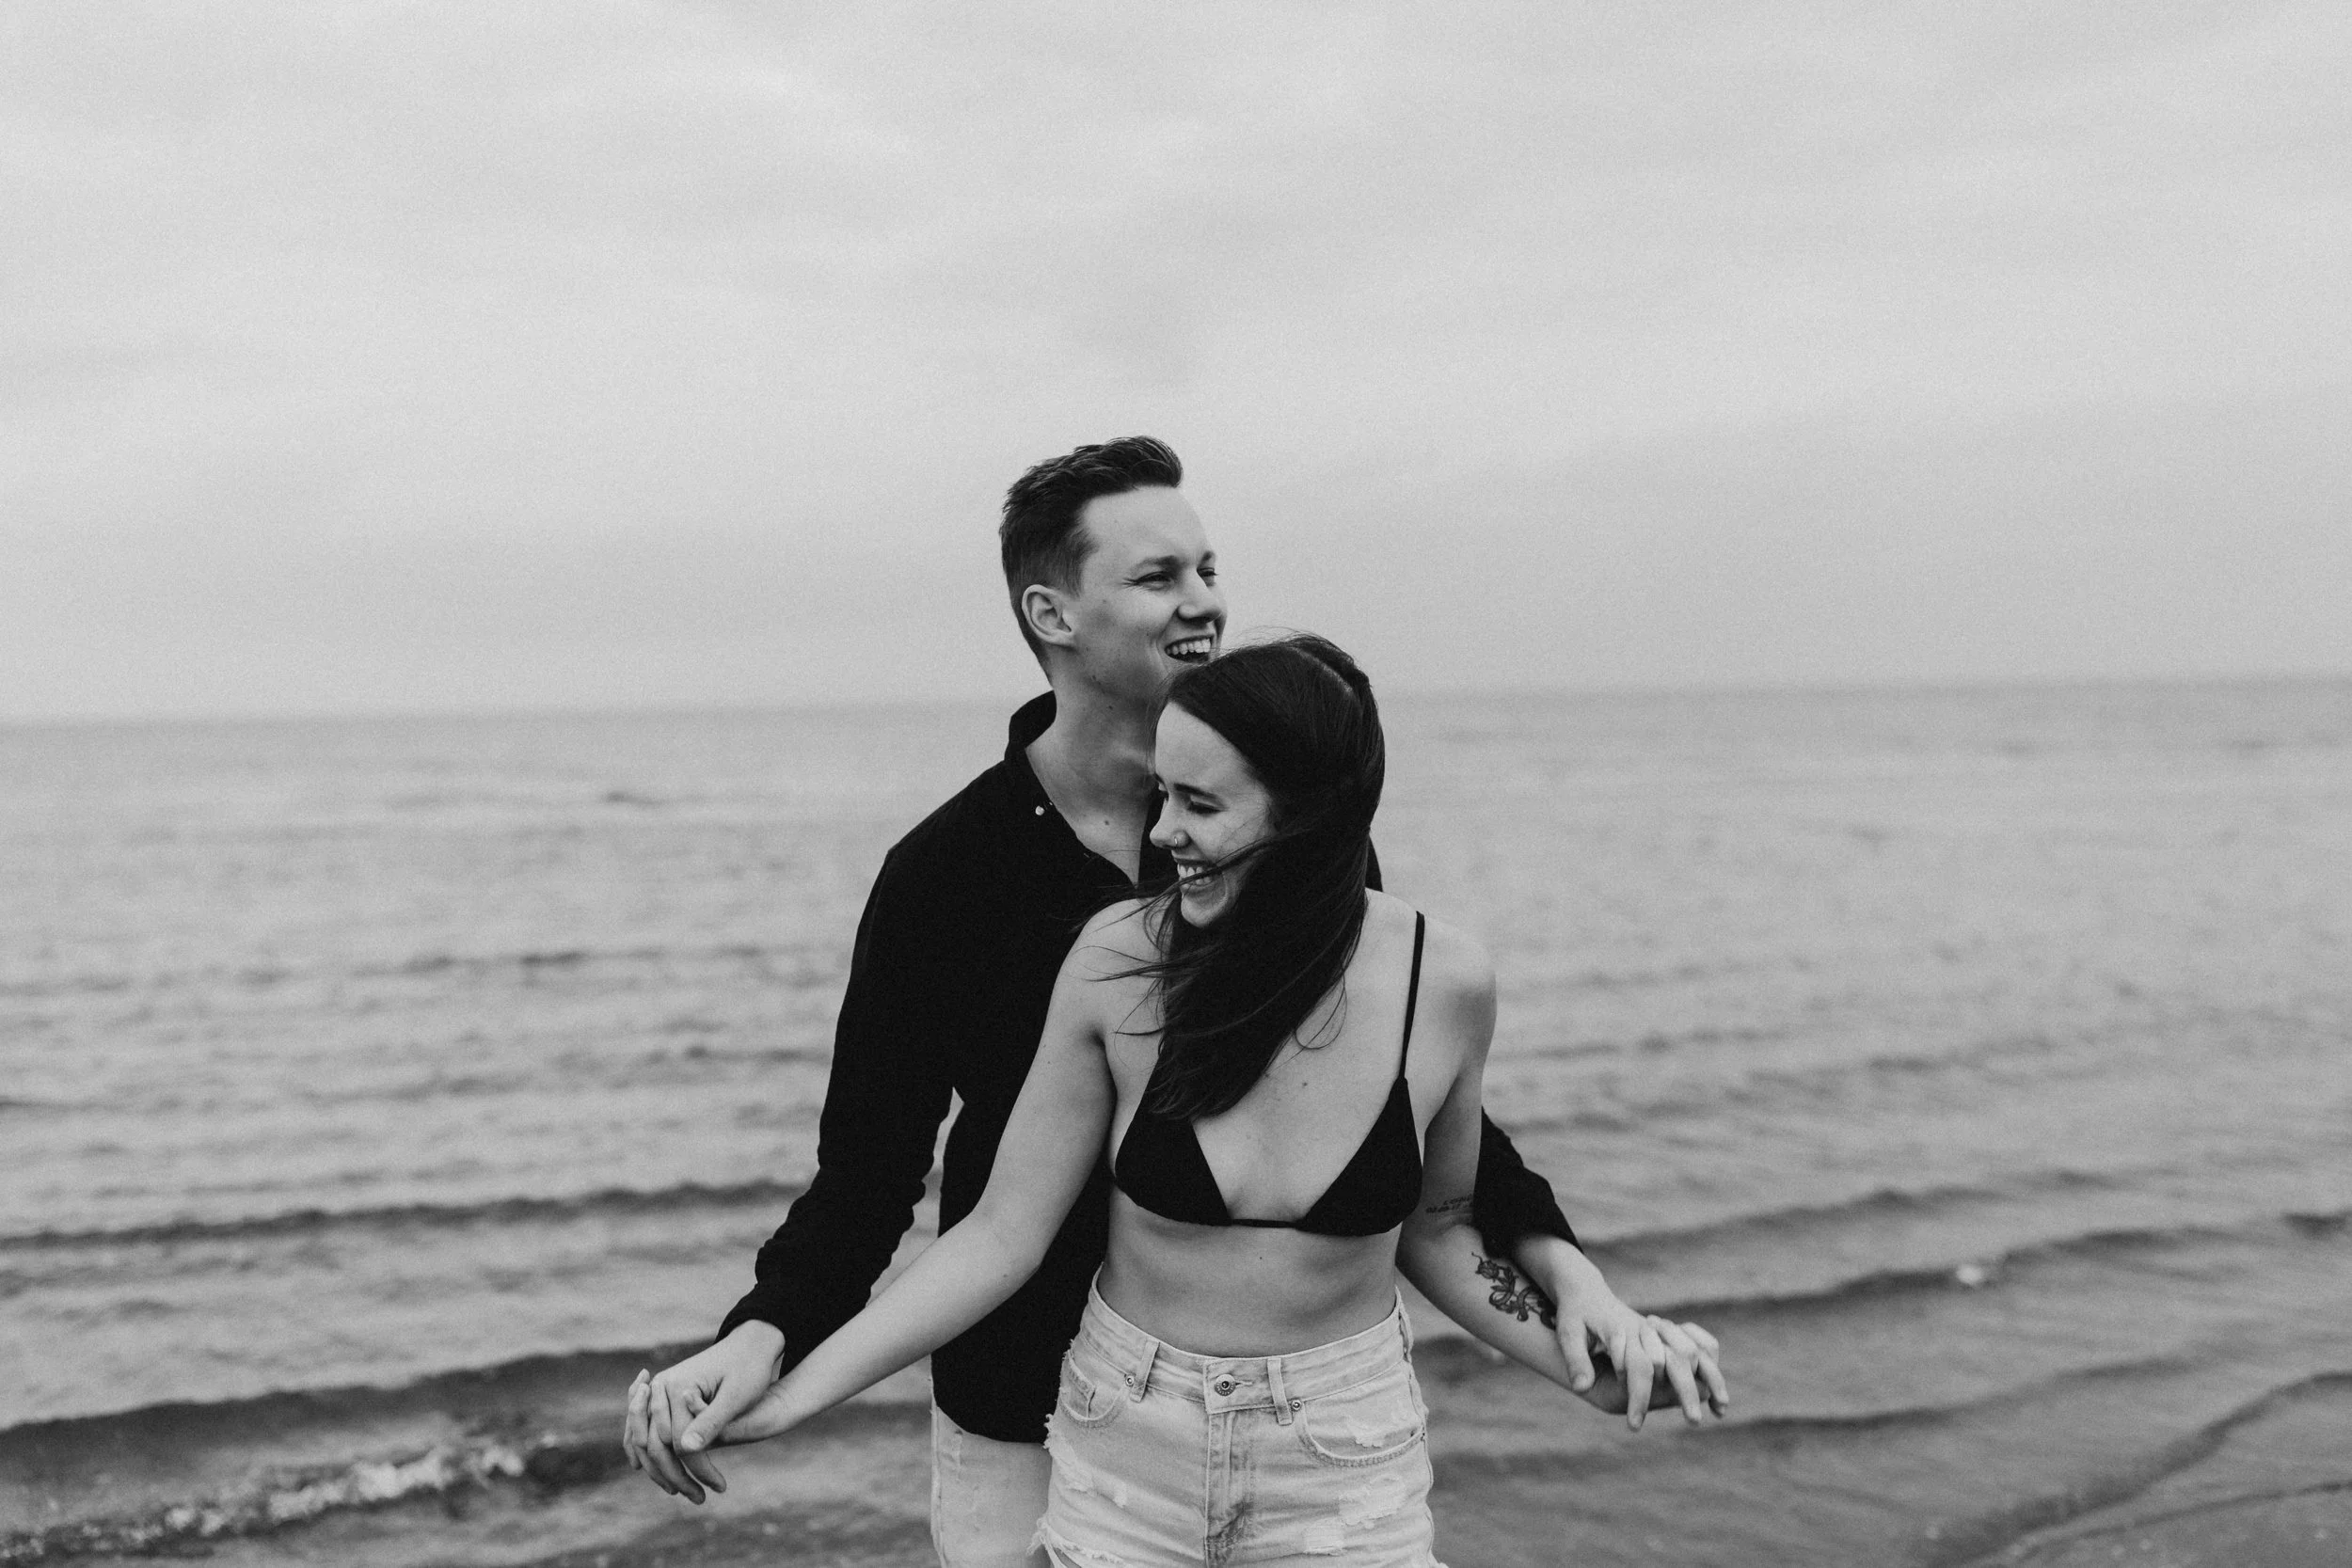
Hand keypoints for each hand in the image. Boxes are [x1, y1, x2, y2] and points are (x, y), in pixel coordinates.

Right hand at [620, 1323, 784, 1502]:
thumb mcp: (737, 1396)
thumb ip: (711, 1421)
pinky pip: (639, 1429)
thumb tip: (685, 1450)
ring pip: (643, 1441)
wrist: (748, 1345)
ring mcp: (656, 1391)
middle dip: (677, 1476)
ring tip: (679, 1491)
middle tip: (700, 1499)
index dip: (699, 1470)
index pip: (680, 1444)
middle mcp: (660, 1388)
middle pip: (657, 1446)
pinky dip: (641, 1451)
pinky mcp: (659, 1395)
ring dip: (657, 1470)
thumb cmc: (749, 1370)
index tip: (720, 1487)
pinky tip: (645, 1469)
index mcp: (677, 1387)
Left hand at [1514, 1237, 1728, 1429]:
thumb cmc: (1575, 1312)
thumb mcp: (1567, 1332)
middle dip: (1686, 1392)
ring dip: (1709, 1379)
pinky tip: (1718, 1391)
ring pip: (1693, 1351)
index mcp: (1622, 1329)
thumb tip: (1581, 1388)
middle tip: (1693, 1422)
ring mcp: (1660, 1328)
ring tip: (1721, 1411)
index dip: (1638, 1396)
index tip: (1635, 1424)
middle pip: (1675, 1359)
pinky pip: (1699, 1343)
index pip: (1638, 1366)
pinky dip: (1711, 1364)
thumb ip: (1575, 1359)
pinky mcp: (1666, 1332)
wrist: (1586, 1290)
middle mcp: (1647, 1328)